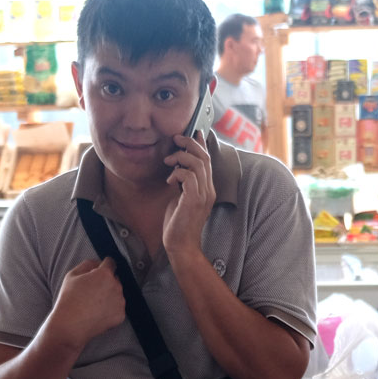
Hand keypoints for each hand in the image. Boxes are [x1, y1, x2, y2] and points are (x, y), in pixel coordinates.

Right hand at [46, 257, 125, 349]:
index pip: (111, 263)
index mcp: (105, 274)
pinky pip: (117, 308)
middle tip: (92, 291)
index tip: (100, 270)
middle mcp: (116, 286)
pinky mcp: (120, 315)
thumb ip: (88, 264)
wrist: (71, 326)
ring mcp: (120, 302)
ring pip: (117, 294)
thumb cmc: (69, 300)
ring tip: (93, 304)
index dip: (104, 265)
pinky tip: (98, 313)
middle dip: (106, 282)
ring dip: (109, 296)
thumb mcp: (72, 275)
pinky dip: (110, 310)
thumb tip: (97, 263)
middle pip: (115, 279)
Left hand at [163, 134, 214, 255]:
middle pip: (204, 157)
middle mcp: (209, 190)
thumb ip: (183, 184)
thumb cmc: (178, 224)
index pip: (208, 161)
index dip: (201, 144)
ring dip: (180, 157)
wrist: (181, 246)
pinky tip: (169, 181)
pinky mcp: (194, 200)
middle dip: (189, 143)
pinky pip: (188, 176)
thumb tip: (177, 169)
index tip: (193, 132)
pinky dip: (177, 173)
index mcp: (208, 189)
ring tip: (168, 162)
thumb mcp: (181, 199)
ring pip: (197, 163)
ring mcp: (203, 195)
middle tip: (175, 139)